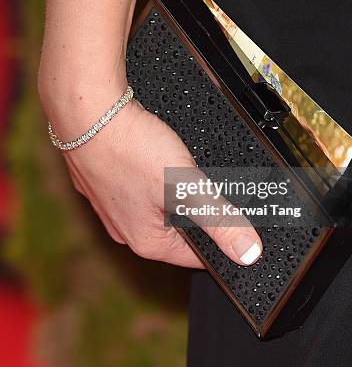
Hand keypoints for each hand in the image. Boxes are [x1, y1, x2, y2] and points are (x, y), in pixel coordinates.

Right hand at [47, 91, 262, 267]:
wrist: (87, 110)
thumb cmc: (128, 147)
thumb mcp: (185, 185)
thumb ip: (218, 218)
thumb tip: (248, 252)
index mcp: (146, 241)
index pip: (196, 256)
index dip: (223, 240)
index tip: (241, 226)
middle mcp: (125, 228)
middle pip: (178, 230)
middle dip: (200, 212)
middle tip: (217, 189)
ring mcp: (112, 203)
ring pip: (160, 205)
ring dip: (178, 191)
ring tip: (189, 171)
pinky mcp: (106, 179)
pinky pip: (141, 185)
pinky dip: (155, 175)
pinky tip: (160, 158)